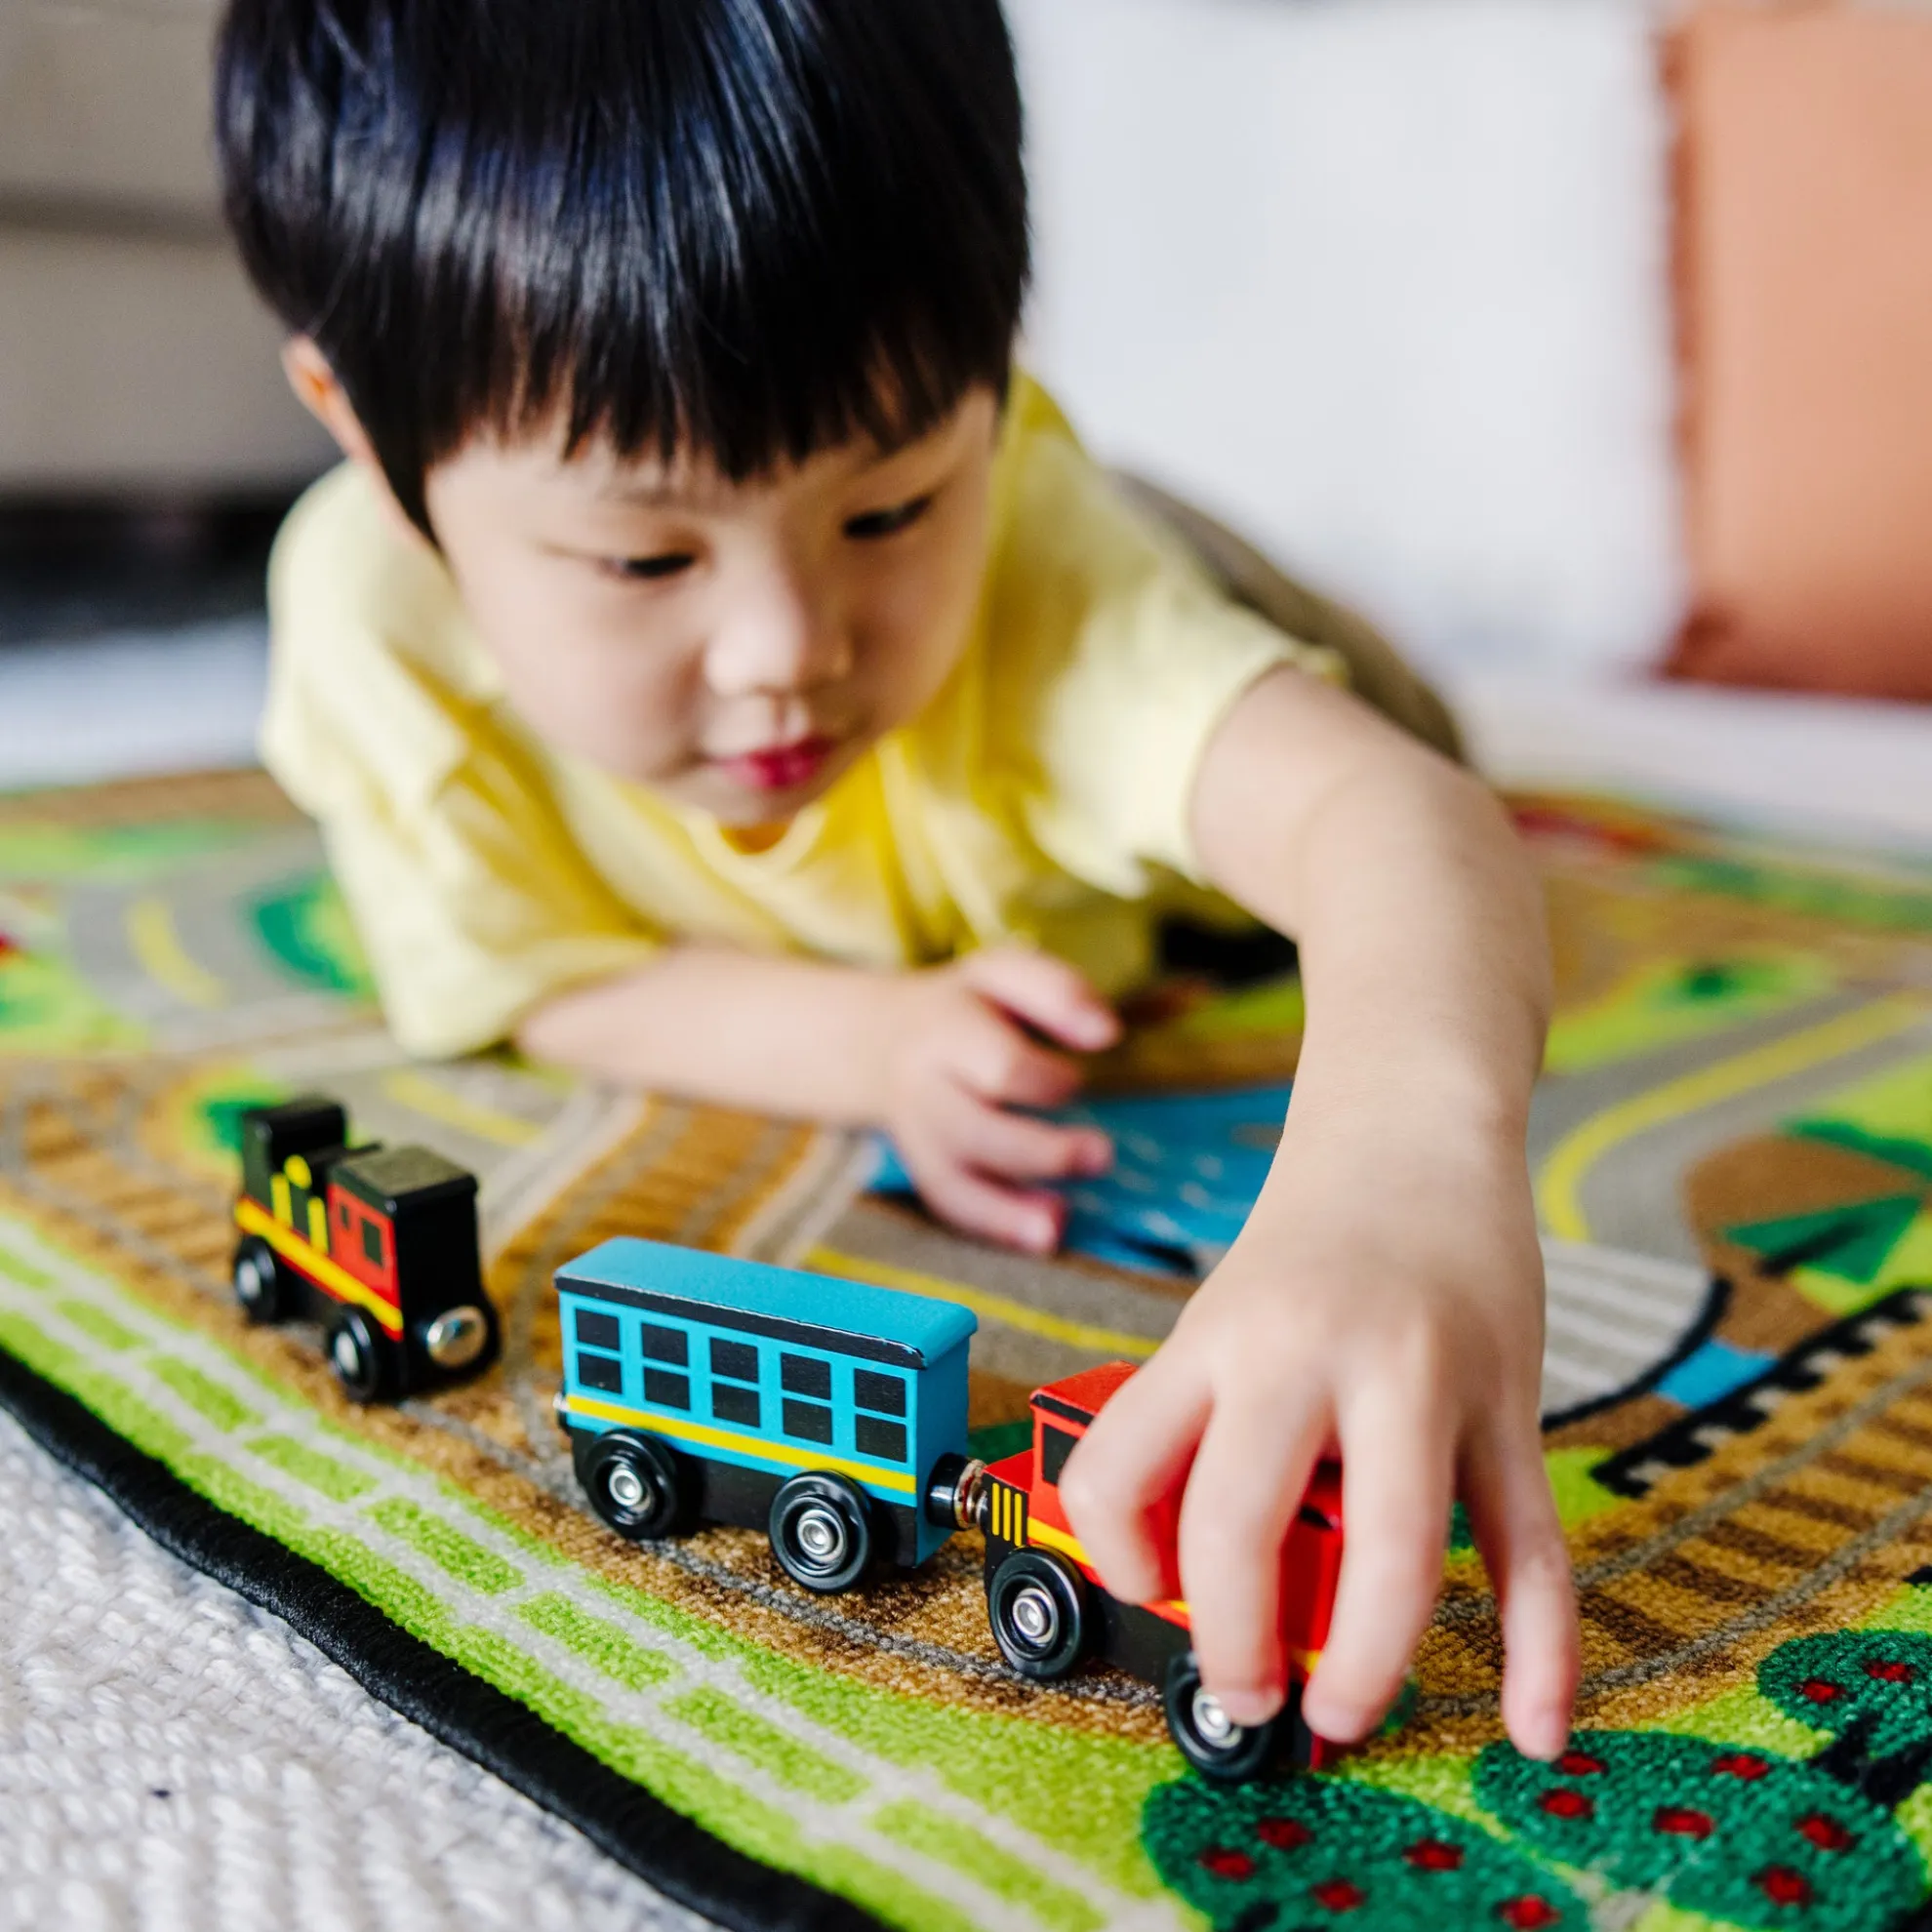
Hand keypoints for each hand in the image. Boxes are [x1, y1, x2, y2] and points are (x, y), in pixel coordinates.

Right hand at [873, 947, 1120, 1251]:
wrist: (877, 1039)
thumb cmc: (965, 1005)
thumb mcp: (1004, 973)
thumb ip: (1058, 990)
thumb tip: (1106, 1032)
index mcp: (944, 1029)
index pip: (998, 1066)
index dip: (1047, 1080)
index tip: (1076, 1081)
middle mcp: (922, 1087)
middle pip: (973, 1132)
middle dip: (1041, 1152)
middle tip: (1102, 1155)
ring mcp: (917, 1136)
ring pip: (952, 1182)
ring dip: (1009, 1210)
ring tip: (1061, 1222)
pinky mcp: (925, 1169)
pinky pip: (952, 1206)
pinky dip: (998, 1227)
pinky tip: (1046, 1234)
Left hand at [1058, 1096, 1577, 1761]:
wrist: (1415, 1126)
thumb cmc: (1313, 1241)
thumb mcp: (1227, 1314)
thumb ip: (1212, 1425)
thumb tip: (1197, 1576)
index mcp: (1217, 1338)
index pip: (1120, 1468)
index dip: (1117, 1557)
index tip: (1150, 1588)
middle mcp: (1306, 1355)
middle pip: (1238, 1525)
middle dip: (1232, 1642)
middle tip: (1244, 1697)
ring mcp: (1418, 1381)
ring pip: (1394, 1552)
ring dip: (1365, 1662)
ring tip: (1342, 1714)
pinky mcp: (1509, 1404)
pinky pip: (1531, 1547)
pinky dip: (1541, 1650)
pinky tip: (1537, 1726)